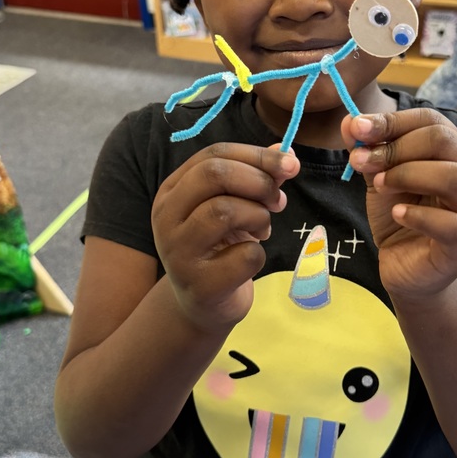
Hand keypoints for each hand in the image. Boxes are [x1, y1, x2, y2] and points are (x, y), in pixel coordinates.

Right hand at [152, 143, 299, 333]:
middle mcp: (166, 217)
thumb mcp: (233, 206)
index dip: (257, 155)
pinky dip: (258, 254)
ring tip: (261, 230)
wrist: (203, 305)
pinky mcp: (200, 285)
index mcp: (172, 191)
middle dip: (258, 181)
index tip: (290, 164)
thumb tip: (287, 153)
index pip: (213, 155)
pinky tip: (250, 260)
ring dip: (259, 216)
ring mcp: (178, 252)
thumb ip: (256, 177)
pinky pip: (244, 255)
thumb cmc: (221, 247)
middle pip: (214, 175)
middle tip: (277, 200)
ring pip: (225, 211)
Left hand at [343, 110, 456, 301]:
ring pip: (454, 177)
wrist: (407, 270)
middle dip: (395, 147)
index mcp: (456, 154)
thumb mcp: (380, 178)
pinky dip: (420, 216)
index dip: (392, 121)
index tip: (357, 129)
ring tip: (379, 185)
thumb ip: (369, 151)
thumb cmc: (401, 217)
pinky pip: (453, 225)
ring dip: (408, 174)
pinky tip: (397, 214)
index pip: (432, 121)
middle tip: (361, 162)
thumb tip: (350, 121)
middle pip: (444, 141)